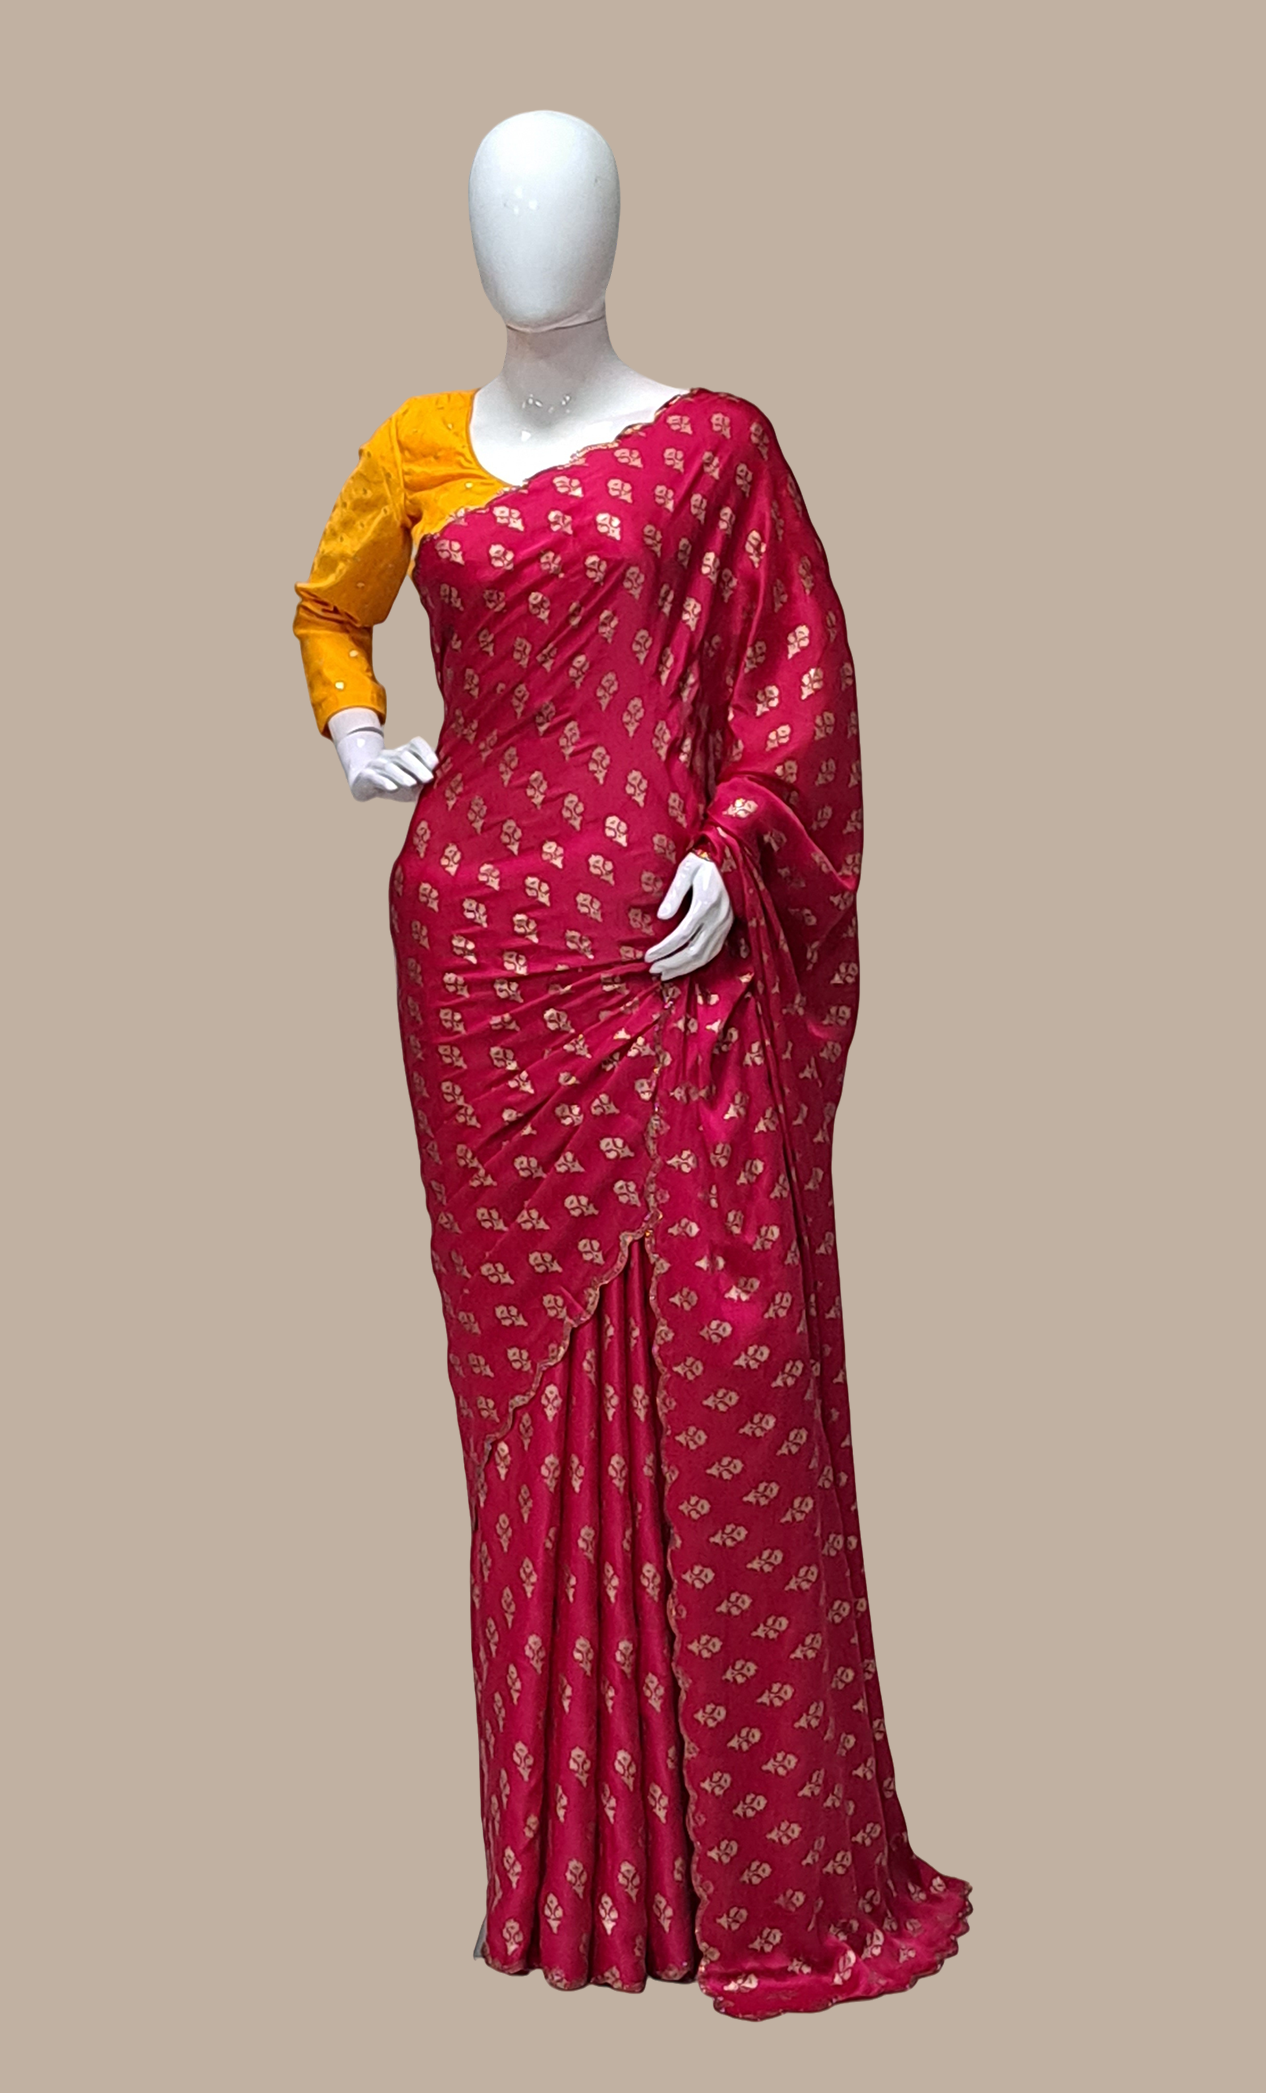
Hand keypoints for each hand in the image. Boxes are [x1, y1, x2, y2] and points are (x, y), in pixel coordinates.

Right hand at [327, 709, 437, 802]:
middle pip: (403, 755)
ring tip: (411, 783)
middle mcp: (390, 755)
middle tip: (428, 778)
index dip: (425, 751)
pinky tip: (392, 787)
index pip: (415, 744)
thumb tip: (446, 786)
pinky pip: (374, 776)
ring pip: (389, 766)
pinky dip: (384, 781)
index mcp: (404, 753)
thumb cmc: (396, 784)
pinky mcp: (365, 776)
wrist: (364, 786)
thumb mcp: (414, 783)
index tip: (435, 763)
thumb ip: (426, 782)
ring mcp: (376, 764)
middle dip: (417, 767)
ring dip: (401, 774)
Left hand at [645, 852, 733, 979]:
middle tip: (653, 969)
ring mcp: (725, 924)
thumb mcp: (686, 870)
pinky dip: (698, 963)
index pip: (682, 935)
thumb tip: (661, 916)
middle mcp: (719, 918)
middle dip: (672, 963)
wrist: (729, 858)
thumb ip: (674, 893)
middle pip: (694, 950)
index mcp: (706, 904)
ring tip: (665, 974)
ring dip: (684, 967)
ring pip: (705, 955)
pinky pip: (714, 951)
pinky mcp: (728, 927)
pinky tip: (684, 967)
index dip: (665, 949)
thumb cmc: (703, 862)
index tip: (648, 956)